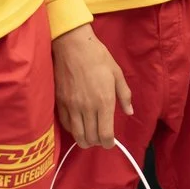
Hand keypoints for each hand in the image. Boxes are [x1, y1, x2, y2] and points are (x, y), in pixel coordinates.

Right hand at [51, 23, 131, 151]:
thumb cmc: (98, 57)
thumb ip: (124, 95)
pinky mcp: (60, 102)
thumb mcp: (117, 73)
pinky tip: (78, 125)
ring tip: (90, 136)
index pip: (106, 134)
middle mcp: (88, 107)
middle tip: (101, 138)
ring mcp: (72, 106)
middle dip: (98, 143)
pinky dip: (73, 130)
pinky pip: (66, 125)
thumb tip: (129, 112)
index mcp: (104, 101)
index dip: (109, 143)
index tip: (111, 142)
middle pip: (91, 139)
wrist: (72, 45)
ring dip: (85, 140)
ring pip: (77, 135)